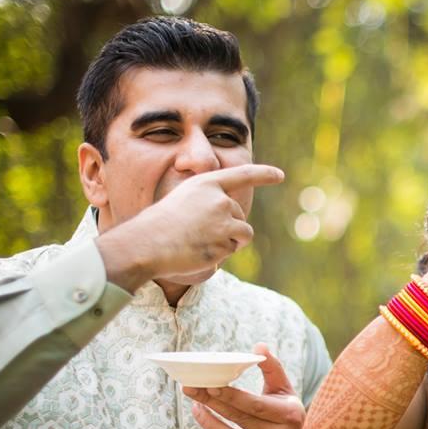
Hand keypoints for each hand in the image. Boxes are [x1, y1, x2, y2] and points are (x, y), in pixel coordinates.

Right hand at [98, 163, 283, 290]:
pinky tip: (201, 251)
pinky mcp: (226, 241)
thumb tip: (230, 218)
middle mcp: (219, 199)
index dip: (263, 175)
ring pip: (244, 232)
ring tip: (204, 242)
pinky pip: (233, 249)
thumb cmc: (159, 226)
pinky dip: (222, 253)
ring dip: (232, 241)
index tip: (280, 175)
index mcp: (206, 184)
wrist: (147, 244)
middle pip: (240, 214)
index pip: (242, 175)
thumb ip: (207, 204)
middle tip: (198, 234)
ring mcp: (224, 220)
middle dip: (228, 227)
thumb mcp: (182, 202)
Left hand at [182, 342, 313, 428]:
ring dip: (207, 422)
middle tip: (191, 388)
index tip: (210, 384)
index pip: (255, 405)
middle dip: (212, 402)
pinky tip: (205, 428)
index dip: (231, 396)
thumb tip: (259, 346)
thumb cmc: (289, 416)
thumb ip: (273, 368)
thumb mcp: (286, 392)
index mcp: (289, 415)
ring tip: (196, 407)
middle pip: (238, 419)